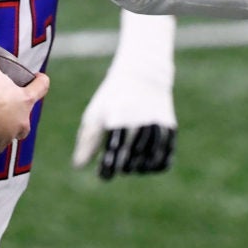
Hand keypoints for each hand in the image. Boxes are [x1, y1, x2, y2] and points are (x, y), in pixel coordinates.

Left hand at [72, 11, 176, 178]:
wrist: (143, 75)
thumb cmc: (112, 98)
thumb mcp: (95, 114)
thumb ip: (87, 141)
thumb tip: (78, 167)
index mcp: (116, 122)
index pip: (111, 158)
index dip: (107, 171)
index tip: (104, 173)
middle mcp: (137, 125)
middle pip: (129, 165)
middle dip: (122, 167)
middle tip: (118, 162)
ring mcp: (156, 127)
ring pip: (147, 165)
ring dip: (138, 168)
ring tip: (131, 163)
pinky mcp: (169, 128)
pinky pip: (164, 159)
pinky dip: (155, 166)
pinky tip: (146, 163)